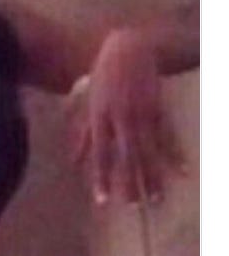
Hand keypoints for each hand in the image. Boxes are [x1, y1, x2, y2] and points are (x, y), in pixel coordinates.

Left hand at [71, 28, 184, 204]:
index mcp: (99, 117)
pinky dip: (174, 154)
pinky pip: (167, 135)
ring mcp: (140, 113)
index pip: (99, 154)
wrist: (128, 49)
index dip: (100, 178)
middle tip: (133, 206)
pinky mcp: (158, 108)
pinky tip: (181, 171)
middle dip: (128, 181)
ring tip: (156, 198)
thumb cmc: (104, 76)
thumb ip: (84, 134)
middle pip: (124, 156)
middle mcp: (119, 118)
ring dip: (152, 175)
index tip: (101, 201)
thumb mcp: (89, 103)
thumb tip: (74, 161)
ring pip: (147, 150)